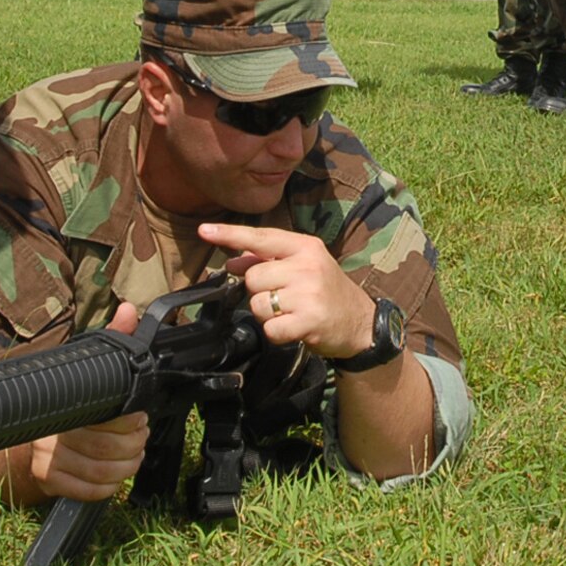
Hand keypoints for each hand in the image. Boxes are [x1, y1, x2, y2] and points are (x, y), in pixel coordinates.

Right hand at [26, 302, 149, 501]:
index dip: (132, 420)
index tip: (139, 416)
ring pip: (101, 472)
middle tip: (140, 435)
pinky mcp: (48, 481)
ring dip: (127, 465)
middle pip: (106, 447)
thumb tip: (128, 311)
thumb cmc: (64, 397)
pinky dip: (109, 486)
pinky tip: (115, 474)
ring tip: (134, 454)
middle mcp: (51, 431)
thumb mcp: (86, 366)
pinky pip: (89, 491)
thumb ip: (112, 340)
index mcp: (65, 401)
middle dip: (134, 443)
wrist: (21, 430)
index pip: (106, 417)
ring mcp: (47, 459)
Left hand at [200, 222, 376, 360]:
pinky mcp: (309, 321)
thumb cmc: (325, 291)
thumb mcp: (302, 267)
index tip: (204, 231)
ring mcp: (308, 293)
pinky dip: (276, 333)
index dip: (230, 235)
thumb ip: (267, 261)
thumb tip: (230, 263)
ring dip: (267, 314)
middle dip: (259, 291)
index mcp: (304, 247)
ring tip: (290, 313)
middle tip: (282, 297)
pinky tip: (294, 328)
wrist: (361, 322)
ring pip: (258, 304)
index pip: (260, 238)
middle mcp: (307, 266)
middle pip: (252, 277)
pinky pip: (270, 329)